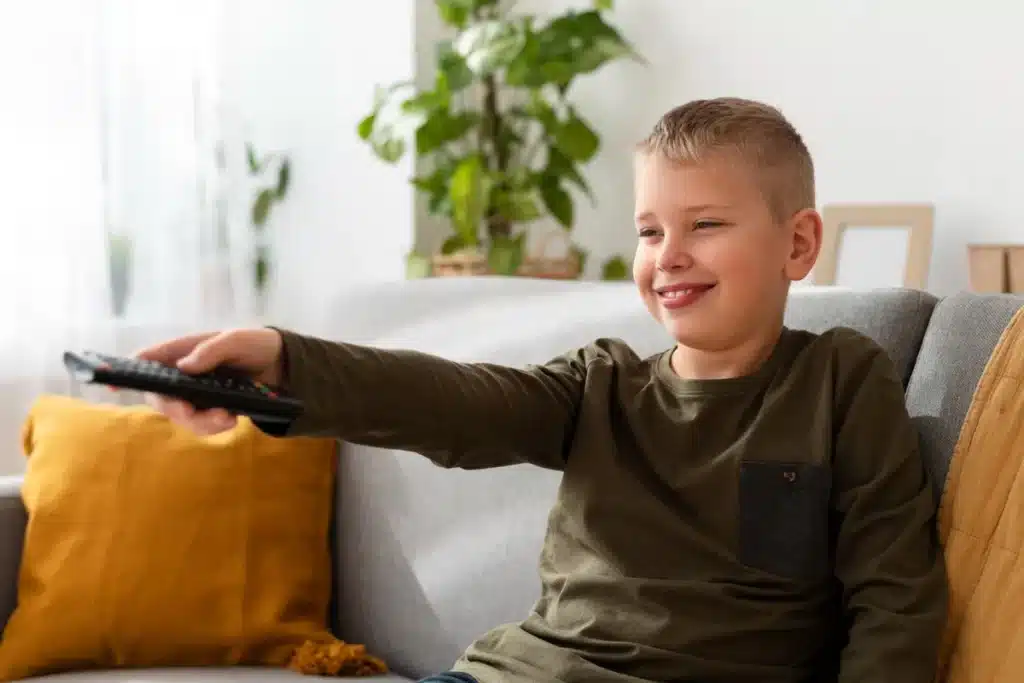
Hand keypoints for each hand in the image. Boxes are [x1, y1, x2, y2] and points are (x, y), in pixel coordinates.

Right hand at [135, 328, 283, 435]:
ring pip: (181, 416)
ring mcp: (196, 394)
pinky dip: (213, 426)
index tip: (112, 384)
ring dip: (200, 422)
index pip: (147, 360)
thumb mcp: (239, 339)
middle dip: (176, 409)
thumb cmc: (256, 344)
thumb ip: (212, 349)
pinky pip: (201, 424)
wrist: (284, 365)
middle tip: (196, 412)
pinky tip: (231, 419)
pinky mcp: (211, 409)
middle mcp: (183, 374)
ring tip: (228, 417)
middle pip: (161, 397)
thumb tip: (184, 367)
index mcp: (183, 351)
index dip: (126, 371)